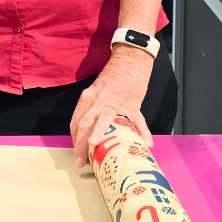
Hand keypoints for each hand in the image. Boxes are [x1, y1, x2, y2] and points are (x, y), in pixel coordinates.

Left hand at [71, 45, 153, 166]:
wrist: (130, 60)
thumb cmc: (113, 78)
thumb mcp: (97, 92)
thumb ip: (91, 109)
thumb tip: (88, 134)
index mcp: (88, 97)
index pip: (76, 121)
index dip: (75, 139)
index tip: (77, 154)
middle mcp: (98, 99)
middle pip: (85, 123)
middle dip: (80, 144)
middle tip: (79, 161)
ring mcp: (116, 101)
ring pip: (105, 118)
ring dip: (99, 132)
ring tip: (96, 147)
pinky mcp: (132, 102)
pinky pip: (137, 119)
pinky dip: (142, 131)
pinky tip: (147, 142)